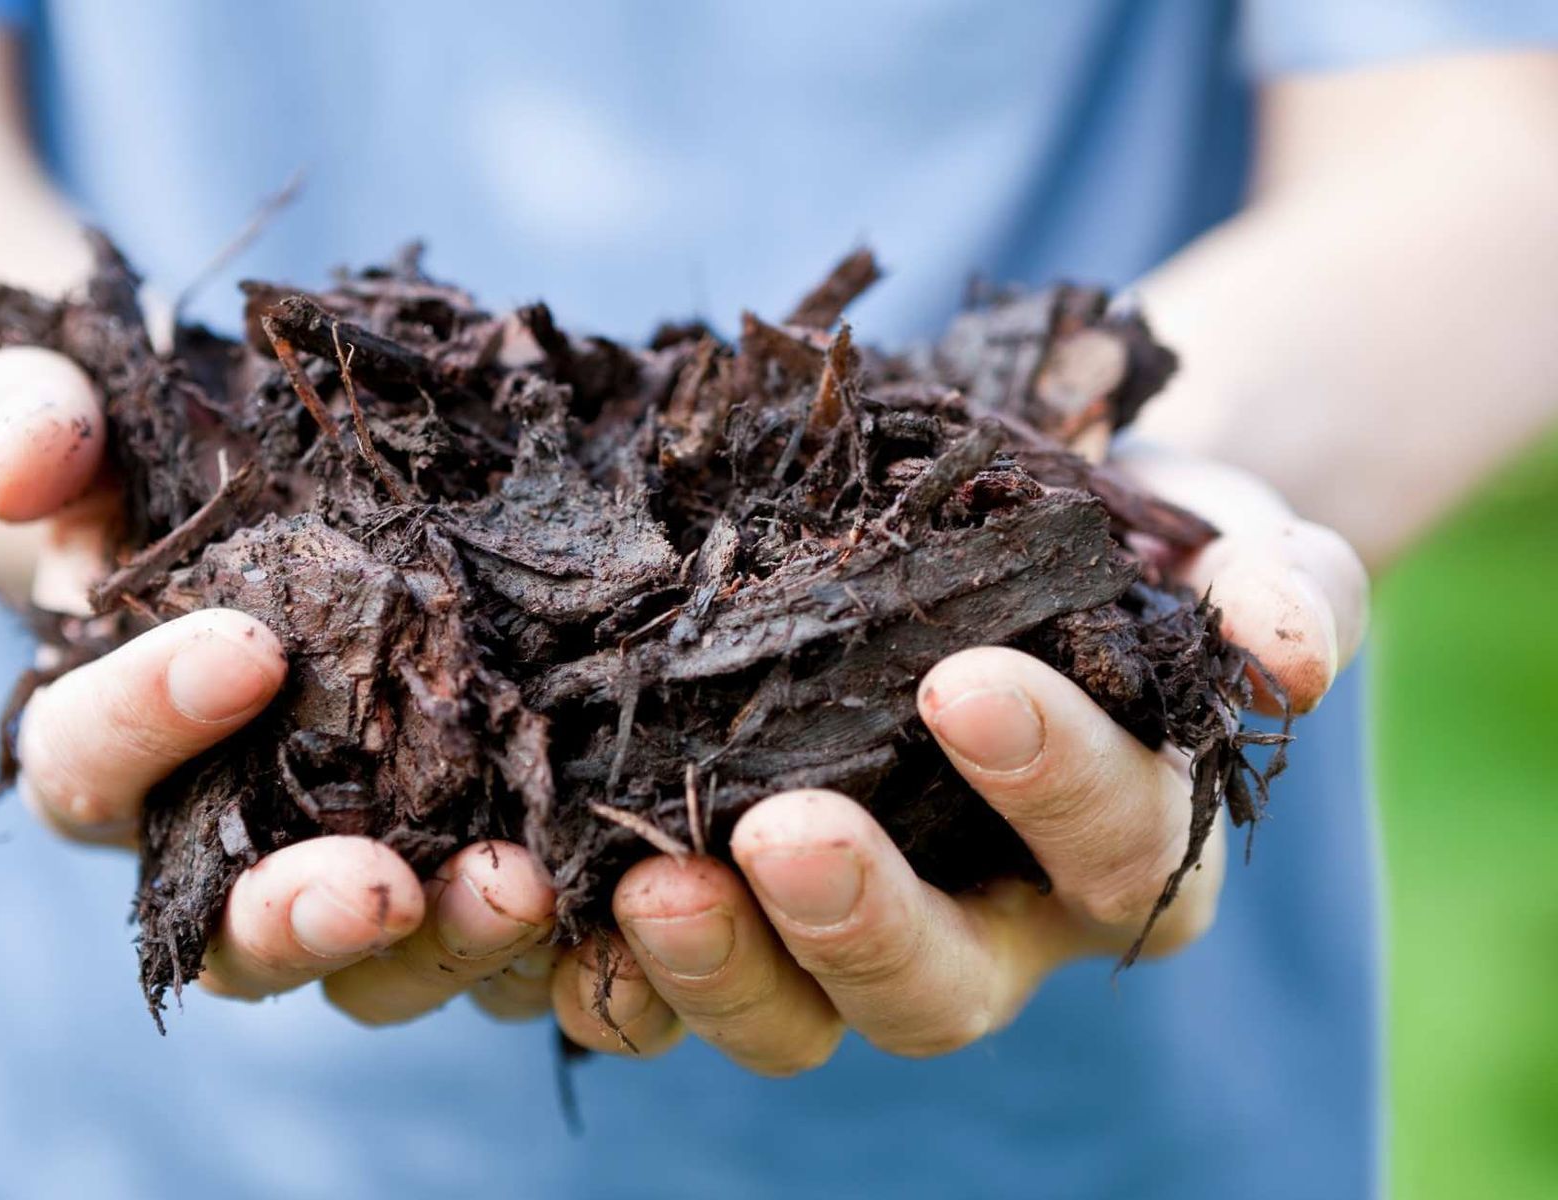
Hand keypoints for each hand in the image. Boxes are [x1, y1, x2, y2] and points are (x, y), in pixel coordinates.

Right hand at [0, 346, 558, 1022]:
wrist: (252, 481)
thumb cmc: (147, 457)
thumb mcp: (76, 415)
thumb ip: (32, 423)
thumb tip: (17, 471)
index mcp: (98, 747)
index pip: (88, 764)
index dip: (147, 719)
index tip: (245, 647)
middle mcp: (210, 837)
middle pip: (228, 931)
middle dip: (297, 920)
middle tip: (380, 886)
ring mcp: (333, 857)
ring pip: (365, 960)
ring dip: (436, 946)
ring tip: (515, 890)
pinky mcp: (443, 850)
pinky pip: (475, 919)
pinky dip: (525, 920)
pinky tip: (592, 880)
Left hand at [551, 448, 1367, 1072]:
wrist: (1001, 526)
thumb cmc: (1124, 538)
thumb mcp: (1221, 539)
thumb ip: (1278, 587)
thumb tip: (1285, 650)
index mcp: (1116, 849)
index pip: (1109, 845)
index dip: (1052, 782)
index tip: (968, 685)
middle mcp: (986, 923)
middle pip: (933, 989)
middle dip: (859, 922)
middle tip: (784, 834)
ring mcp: (844, 928)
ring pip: (785, 1015)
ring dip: (709, 966)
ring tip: (637, 881)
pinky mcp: (725, 902)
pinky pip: (657, 975)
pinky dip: (590, 958)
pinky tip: (527, 888)